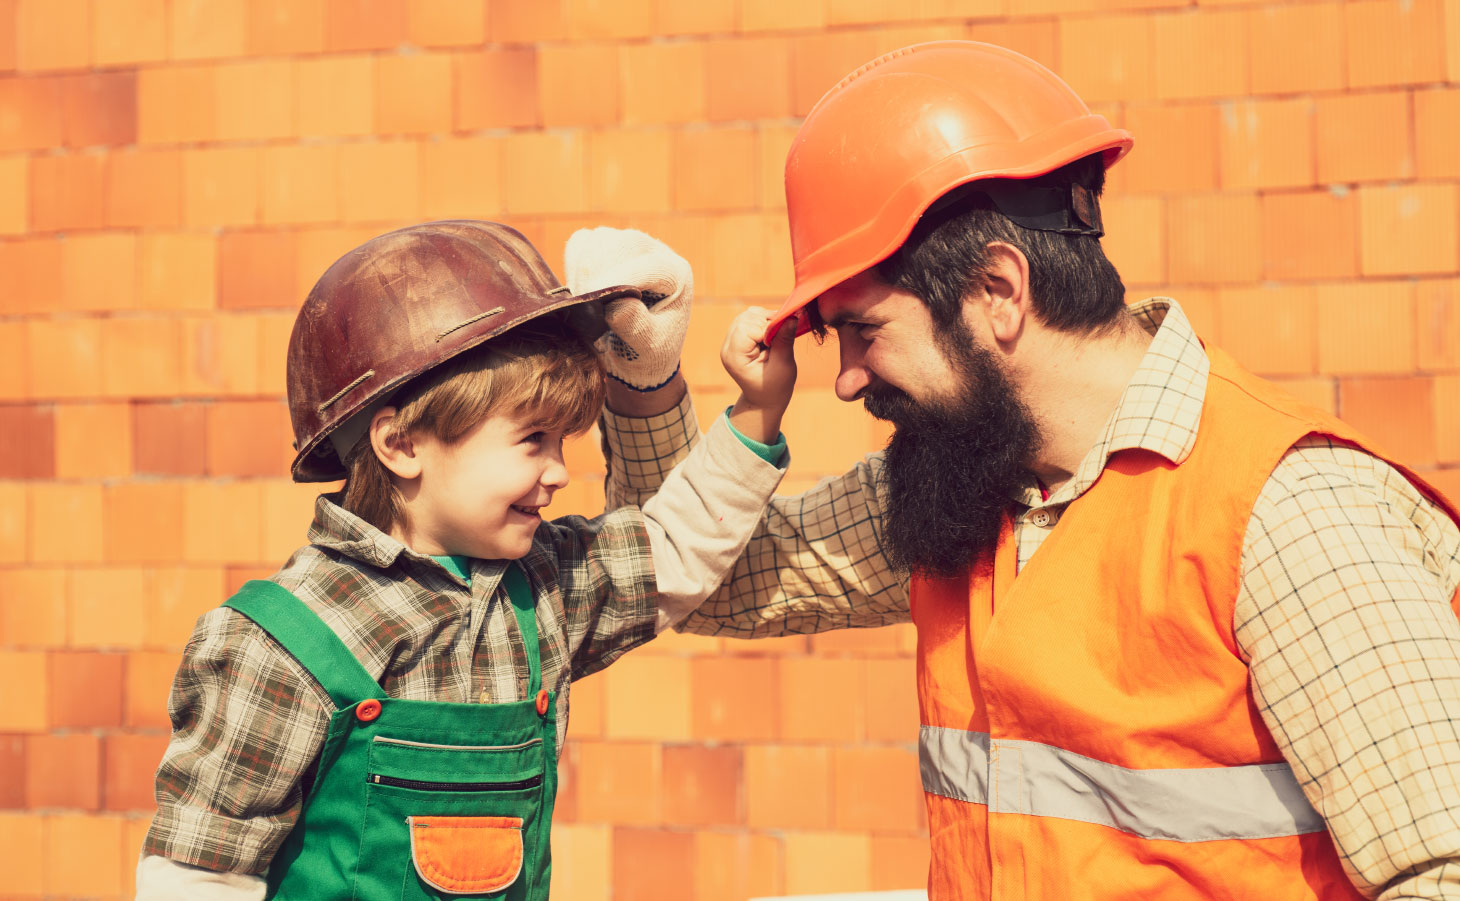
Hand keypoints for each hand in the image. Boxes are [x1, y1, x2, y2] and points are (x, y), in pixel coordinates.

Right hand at [564, 227, 690, 391]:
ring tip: (589, 304)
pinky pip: (581, 243)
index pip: (649, 266)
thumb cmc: (649, 351)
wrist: (637, 351)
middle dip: (598, 275)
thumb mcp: (649, 347)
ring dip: (584, 273)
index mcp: (677, 274)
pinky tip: (583, 291)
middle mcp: (656, 251)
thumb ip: (637, 327)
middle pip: (622, 244)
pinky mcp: (606, 244)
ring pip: (597, 240)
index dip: (619, 278)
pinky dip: (574, 265)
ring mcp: (630, 244)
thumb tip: (616, 305)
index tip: (593, 298)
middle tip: (588, 308)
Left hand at [721, 307, 797, 444]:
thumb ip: (784, 341)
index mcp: (734, 357)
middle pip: (745, 318)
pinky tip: (771, 334)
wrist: (764, 400)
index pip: (747, 328)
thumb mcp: (783, 367)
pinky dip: (763, 321)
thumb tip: (790, 317)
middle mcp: (728, 348)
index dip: (767, 327)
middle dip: (766, 321)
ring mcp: (731, 343)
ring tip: (776, 336)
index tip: (782, 338)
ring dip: (765, 320)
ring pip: (747, 315)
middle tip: (781, 335)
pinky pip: (749, 319)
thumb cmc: (775, 388)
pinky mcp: (738, 339)